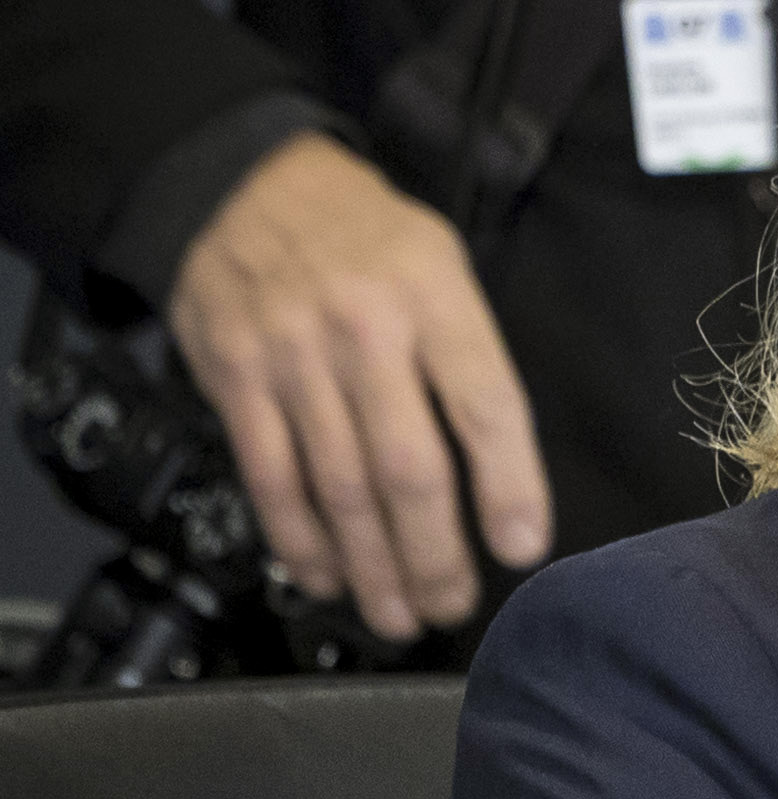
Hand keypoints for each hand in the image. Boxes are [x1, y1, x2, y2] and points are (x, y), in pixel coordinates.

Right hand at [167, 132, 549, 636]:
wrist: (243, 183)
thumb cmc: (367, 237)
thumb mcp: (441, 263)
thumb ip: (467, 354)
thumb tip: (499, 471)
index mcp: (434, 296)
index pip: (486, 406)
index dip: (509, 486)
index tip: (522, 548)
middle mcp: (363, 330)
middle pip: (408, 466)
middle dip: (434, 553)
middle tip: (453, 606)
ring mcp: (292, 356)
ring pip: (337, 486)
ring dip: (371, 565)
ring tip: (399, 615)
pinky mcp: (234, 378)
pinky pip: (270, 476)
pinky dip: (298, 538)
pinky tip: (325, 577)